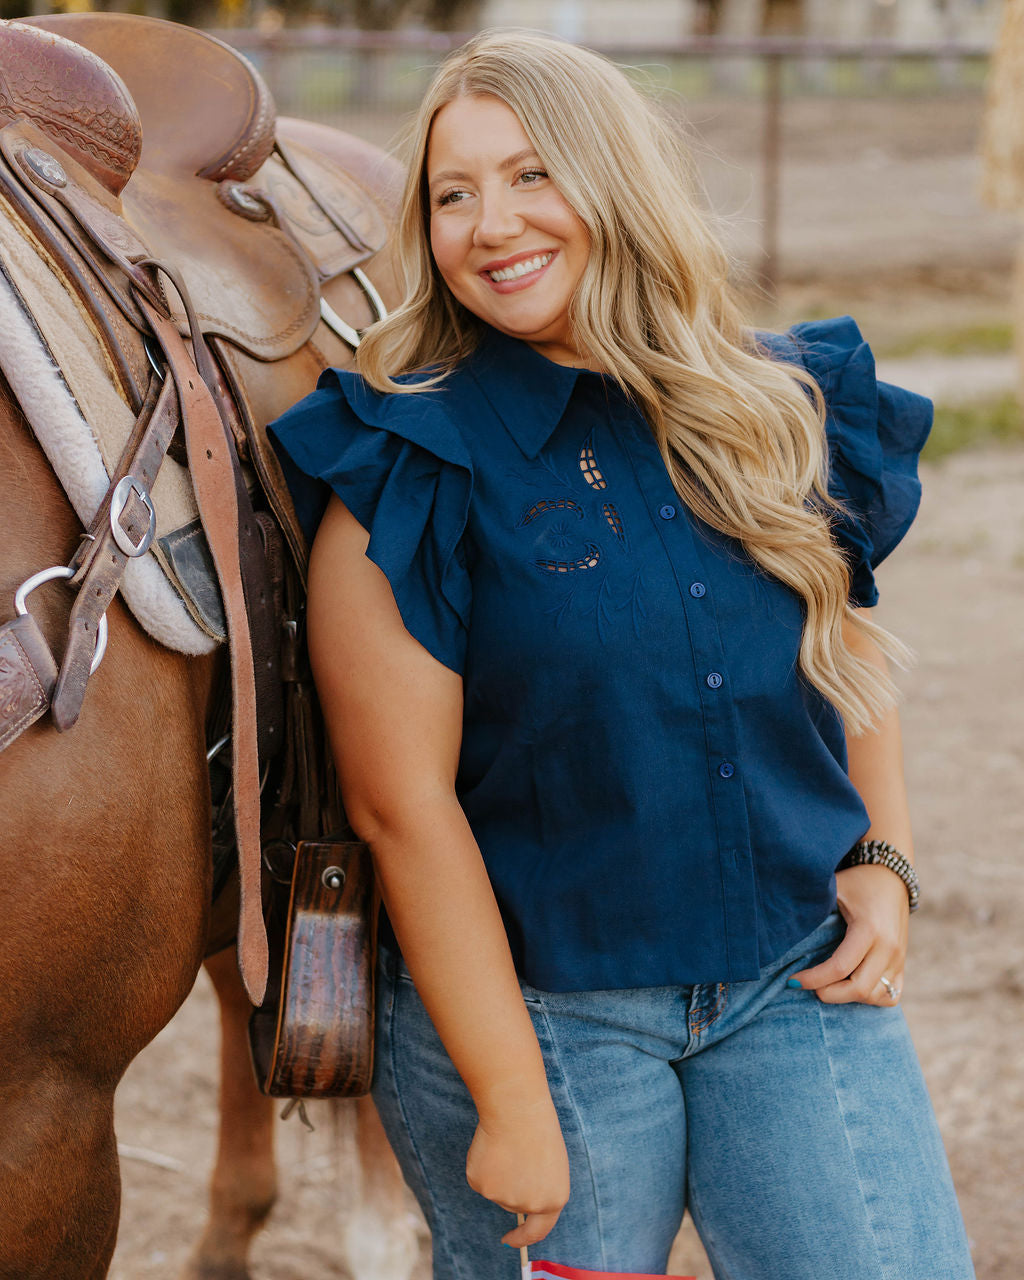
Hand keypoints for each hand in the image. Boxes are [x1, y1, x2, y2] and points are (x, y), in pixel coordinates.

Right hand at [465, 1097, 569, 1247]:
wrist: (517, 1110)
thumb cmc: (539, 1128)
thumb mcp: (552, 1164)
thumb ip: (541, 1188)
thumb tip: (521, 1199)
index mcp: (553, 1201)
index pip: (537, 1232)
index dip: (522, 1238)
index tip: (510, 1239)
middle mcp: (528, 1206)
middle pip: (513, 1204)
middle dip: (512, 1184)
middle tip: (514, 1154)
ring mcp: (503, 1198)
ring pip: (495, 1190)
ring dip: (498, 1172)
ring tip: (507, 1146)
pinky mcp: (481, 1185)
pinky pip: (480, 1179)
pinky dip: (482, 1164)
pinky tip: (491, 1146)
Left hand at [789, 865, 909, 1005]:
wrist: (891, 876)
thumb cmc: (857, 882)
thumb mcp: (834, 887)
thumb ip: (812, 906)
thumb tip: (781, 925)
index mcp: (869, 929)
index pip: (840, 967)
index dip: (814, 979)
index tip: (793, 981)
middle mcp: (888, 948)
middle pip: (859, 989)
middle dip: (829, 994)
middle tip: (808, 986)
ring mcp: (899, 958)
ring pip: (875, 996)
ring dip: (849, 998)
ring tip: (827, 986)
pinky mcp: (903, 964)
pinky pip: (891, 995)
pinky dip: (871, 998)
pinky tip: (850, 988)